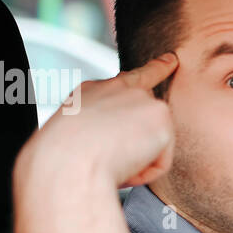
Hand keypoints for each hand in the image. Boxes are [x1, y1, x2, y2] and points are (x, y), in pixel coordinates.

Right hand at [14, 53, 179, 196]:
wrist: (66, 164)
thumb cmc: (61, 159)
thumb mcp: (74, 132)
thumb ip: (104, 125)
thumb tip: (127, 140)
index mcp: (94, 91)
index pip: (131, 78)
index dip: (156, 68)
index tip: (172, 60)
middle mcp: (122, 88)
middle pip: (149, 122)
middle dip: (140, 145)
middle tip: (109, 158)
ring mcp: (144, 100)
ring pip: (152, 148)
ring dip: (135, 163)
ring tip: (108, 161)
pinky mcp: (162, 118)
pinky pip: (160, 163)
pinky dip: (144, 173)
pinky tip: (122, 167)